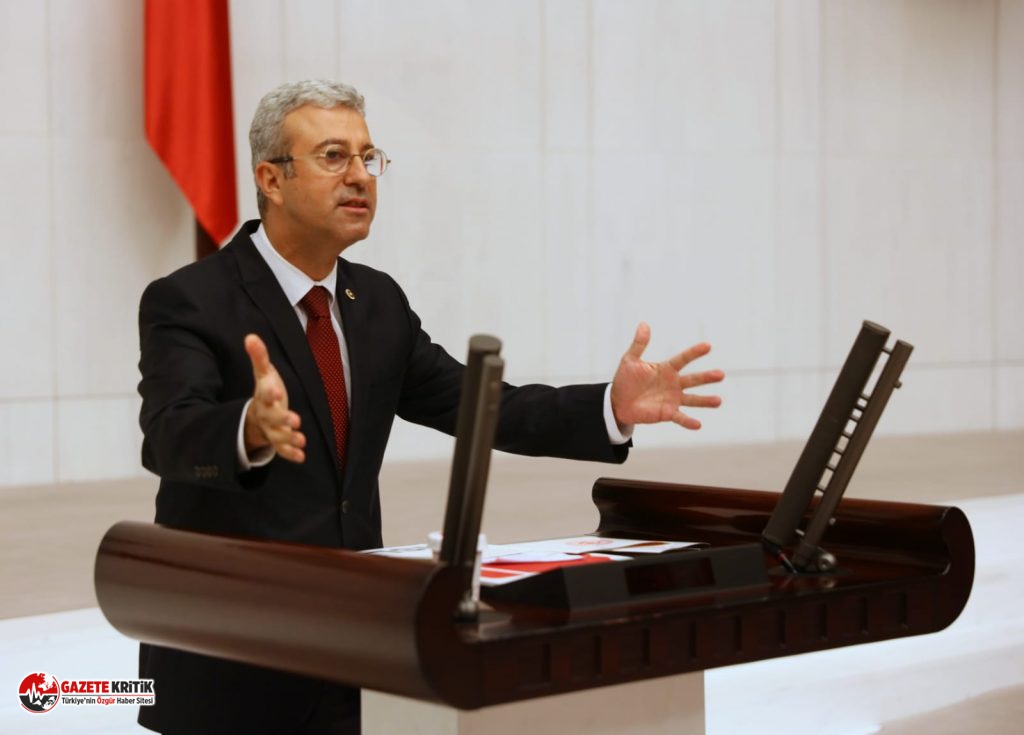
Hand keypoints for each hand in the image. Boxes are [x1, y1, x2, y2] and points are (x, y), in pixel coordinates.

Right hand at [243, 334, 305, 462]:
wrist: (257, 415)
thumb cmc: (266, 390)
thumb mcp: (263, 373)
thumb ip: (259, 356)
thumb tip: (250, 336)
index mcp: (263, 396)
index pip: (265, 394)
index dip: (270, 393)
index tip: (277, 392)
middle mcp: (265, 414)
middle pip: (271, 418)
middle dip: (282, 419)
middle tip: (295, 421)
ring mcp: (271, 429)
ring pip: (277, 436)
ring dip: (288, 438)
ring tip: (301, 440)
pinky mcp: (278, 441)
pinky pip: (282, 449)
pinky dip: (291, 454)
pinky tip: (301, 456)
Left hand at [610, 322, 723, 429]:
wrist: (618, 402)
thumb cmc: (626, 379)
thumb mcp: (630, 360)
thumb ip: (639, 344)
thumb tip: (643, 324)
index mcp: (666, 369)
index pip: (683, 359)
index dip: (694, 353)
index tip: (708, 346)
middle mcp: (674, 384)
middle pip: (693, 379)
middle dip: (707, 377)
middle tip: (721, 374)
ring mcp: (673, 399)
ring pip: (693, 399)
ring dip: (705, 400)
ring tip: (718, 401)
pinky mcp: (667, 413)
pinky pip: (680, 417)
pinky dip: (688, 421)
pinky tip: (698, 424)